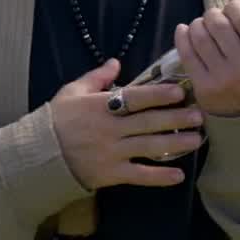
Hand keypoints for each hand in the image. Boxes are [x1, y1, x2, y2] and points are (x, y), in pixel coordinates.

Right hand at [51, 59, 204, 190]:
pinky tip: (179, 175)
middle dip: (174, 118)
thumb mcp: (71, 92)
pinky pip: (139, 175)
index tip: (179, 92)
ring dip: (175, 143)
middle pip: (147, 122)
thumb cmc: (57, 119)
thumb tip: (116, 62)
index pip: (134, 98)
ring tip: (196, 139)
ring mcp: (111, 152)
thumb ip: (96, 77)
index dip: (157, 95)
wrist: (40, 154)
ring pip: (148, 147)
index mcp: (99, 106)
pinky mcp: (111, 174)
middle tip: (199, 115)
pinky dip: (159, 176)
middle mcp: (109, 128)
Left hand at [174, 0, 239, 116]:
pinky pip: (185, 51)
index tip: (235, 9)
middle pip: (217, 24)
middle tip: (218, 16)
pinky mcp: (202, 88)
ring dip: (199, 23)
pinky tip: (188, 31)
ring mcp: (221, 80)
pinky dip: (183, 35)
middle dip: (215, 14)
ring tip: (205, 24)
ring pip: (200, 34)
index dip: (234, 7)